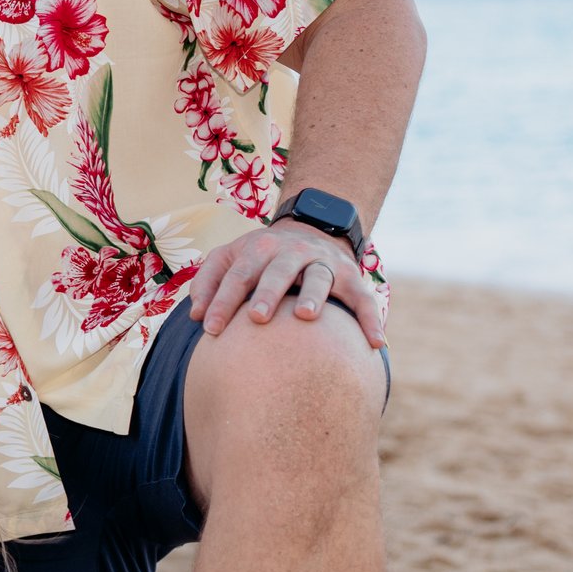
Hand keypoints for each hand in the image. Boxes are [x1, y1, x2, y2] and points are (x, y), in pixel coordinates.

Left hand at [186, 216, 383, 344]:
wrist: (312, 228)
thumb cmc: (260, 257)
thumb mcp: (230, 257)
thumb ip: (209, 281)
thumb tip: (196, 316)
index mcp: (259, 248)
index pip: (238, 274)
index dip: (223, 300)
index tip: (211, 329)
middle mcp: (293, 252)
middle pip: (278, 271)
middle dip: (267, 292)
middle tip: (257, 317)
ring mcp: (324, 263)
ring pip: (319, 277)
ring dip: (313, 295)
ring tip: (305, 316)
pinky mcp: (351, 277)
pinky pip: (364, 299)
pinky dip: (371, 318)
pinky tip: (376, 343)